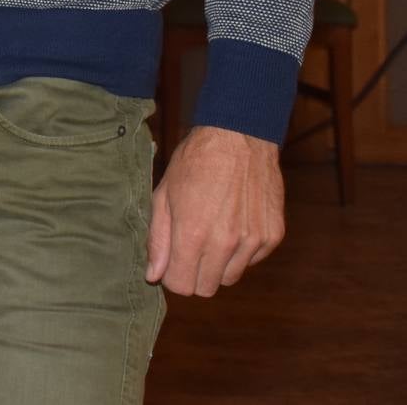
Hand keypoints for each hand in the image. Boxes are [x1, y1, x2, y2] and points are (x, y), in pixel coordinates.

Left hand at [146, 125, 284, 295]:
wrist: (238, 138)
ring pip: (231, 278)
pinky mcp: (273, 236)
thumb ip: (158, 239)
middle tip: (190, 247)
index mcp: (192, 234)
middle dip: (194, 274)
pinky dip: (241, 251)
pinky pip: (252, 261)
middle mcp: (225, 243)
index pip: (182, 286)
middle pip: (207, 288)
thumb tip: (153, 275)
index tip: (172, 260)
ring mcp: (253, 241)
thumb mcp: (164, 195)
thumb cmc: (194, 163)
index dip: (173, 276)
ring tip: (212, 232)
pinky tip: (233, 223)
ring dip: (218, 264)